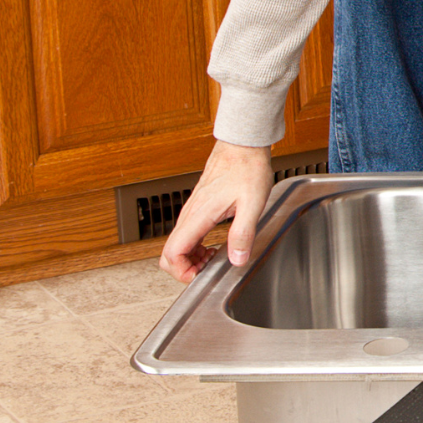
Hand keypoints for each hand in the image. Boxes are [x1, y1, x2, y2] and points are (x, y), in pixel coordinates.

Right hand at [159, 140, 274, 283]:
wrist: (242, 146)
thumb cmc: (247, 169)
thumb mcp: (252, 204)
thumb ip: (243, 233)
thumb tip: (237, 259)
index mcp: (198, 216)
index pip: (172, 253)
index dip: (182, 271)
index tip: (202, 275)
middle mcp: (189, 215)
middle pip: (169, 253)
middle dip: (185, 269)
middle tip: (210, 270)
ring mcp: (192, 211)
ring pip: (178, 245)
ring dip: (192, 259)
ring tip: (217, 259)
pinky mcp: (198, 208)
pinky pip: (187, 235)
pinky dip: (196, 247)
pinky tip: (216, 246)